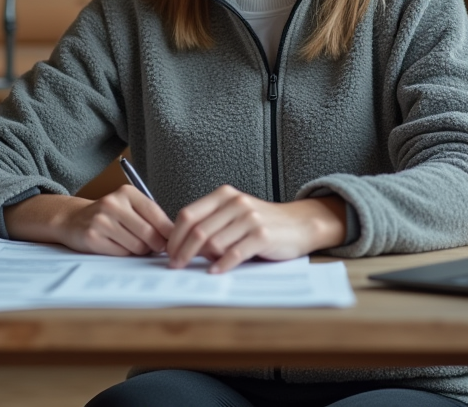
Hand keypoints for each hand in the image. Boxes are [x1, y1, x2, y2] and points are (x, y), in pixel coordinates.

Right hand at [3, 188, 173, 256]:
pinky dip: (124, 254)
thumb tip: (174, 236)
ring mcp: (101, 220)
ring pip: (136, 245)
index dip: (168, 230)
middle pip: (148, 233)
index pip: (155, 213)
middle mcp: (113, 203)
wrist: (72, 219)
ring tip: (133, 245)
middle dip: (155, 245)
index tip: (173, 240)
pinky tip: (118, 247)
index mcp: (126, 193)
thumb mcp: (128, 207)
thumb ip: (149, 217)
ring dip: (140, 250)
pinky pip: (121, 253)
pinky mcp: (92, 237)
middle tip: (154, 248)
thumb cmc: (109, 215)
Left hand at [165, 187, 346, 273]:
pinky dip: (222, 265)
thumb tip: (183, 246)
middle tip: (176, 265)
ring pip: (213, 243)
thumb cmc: (263, 222)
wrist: (299, 224)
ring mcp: (250, 218)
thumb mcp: (234, 214)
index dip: (174, 236)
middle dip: (182, 251)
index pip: (187, 214)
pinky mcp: (262, 235)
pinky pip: (234, 253)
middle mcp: (235, 203)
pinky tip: (215, 272)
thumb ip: (211, 224)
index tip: (168, 252)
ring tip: (199, 268)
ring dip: (202, 260)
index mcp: (224, 195)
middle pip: (197, 230)